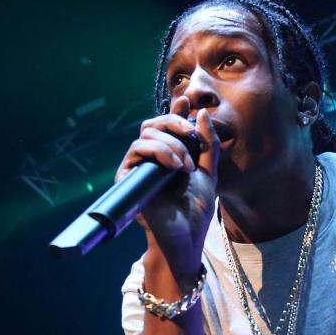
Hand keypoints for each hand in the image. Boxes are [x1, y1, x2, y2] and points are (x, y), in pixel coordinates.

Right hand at [116, 95, 220, 277]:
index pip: (168, 126)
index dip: (175, 110)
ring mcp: (138, 167)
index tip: (186, 98)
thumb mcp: (207, 172)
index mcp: (169, 156)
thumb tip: (200, 112)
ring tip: (185, 165)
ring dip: (170, 144)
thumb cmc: (195, 210)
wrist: (186, 236)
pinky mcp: (128, 177)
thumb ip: (206, 144)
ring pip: (145, 135)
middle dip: (173, 123)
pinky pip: (136, 151)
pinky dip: (158, 152)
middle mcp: (151, 159)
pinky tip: (175, 167)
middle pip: (153, 124)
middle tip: (191, 135)